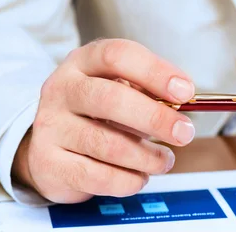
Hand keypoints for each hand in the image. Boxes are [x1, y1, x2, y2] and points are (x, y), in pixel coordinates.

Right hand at [12, 39, 195, 202]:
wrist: (50, 145)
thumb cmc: (98, 112)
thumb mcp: (120, 88)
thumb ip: (148, 90)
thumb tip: (181, 101)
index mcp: (83, 61)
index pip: (117, 56)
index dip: (155, 72)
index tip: (186, 91)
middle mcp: (61, 89)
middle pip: (110, 99)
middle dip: (155, 118)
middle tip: (184, 133)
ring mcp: (51, 126)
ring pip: (107, 144)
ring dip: (146, 157)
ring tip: (165, 160)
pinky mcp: (49, 164)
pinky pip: (97, 177)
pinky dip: (128, 180)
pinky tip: (140, 176)